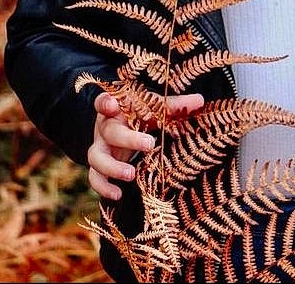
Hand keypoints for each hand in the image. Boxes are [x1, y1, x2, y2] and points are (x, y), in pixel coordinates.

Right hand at [88, 91, 203, 199]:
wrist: (122, 130)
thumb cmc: (141, 115)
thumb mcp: (155, 109)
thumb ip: (175, 106)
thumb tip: (200, 100)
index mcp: (117, 108)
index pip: (104, 101)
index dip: (106, 102)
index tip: (113, 104)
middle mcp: (105, 127)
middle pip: (109, 131)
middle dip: (128, 139)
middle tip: (149, 144)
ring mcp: (100, 147)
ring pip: (96, 157)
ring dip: (112, 167)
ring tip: (131, 174)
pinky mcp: (98, 166)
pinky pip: (94, 177)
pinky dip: (103, 187)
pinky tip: (117, 195)